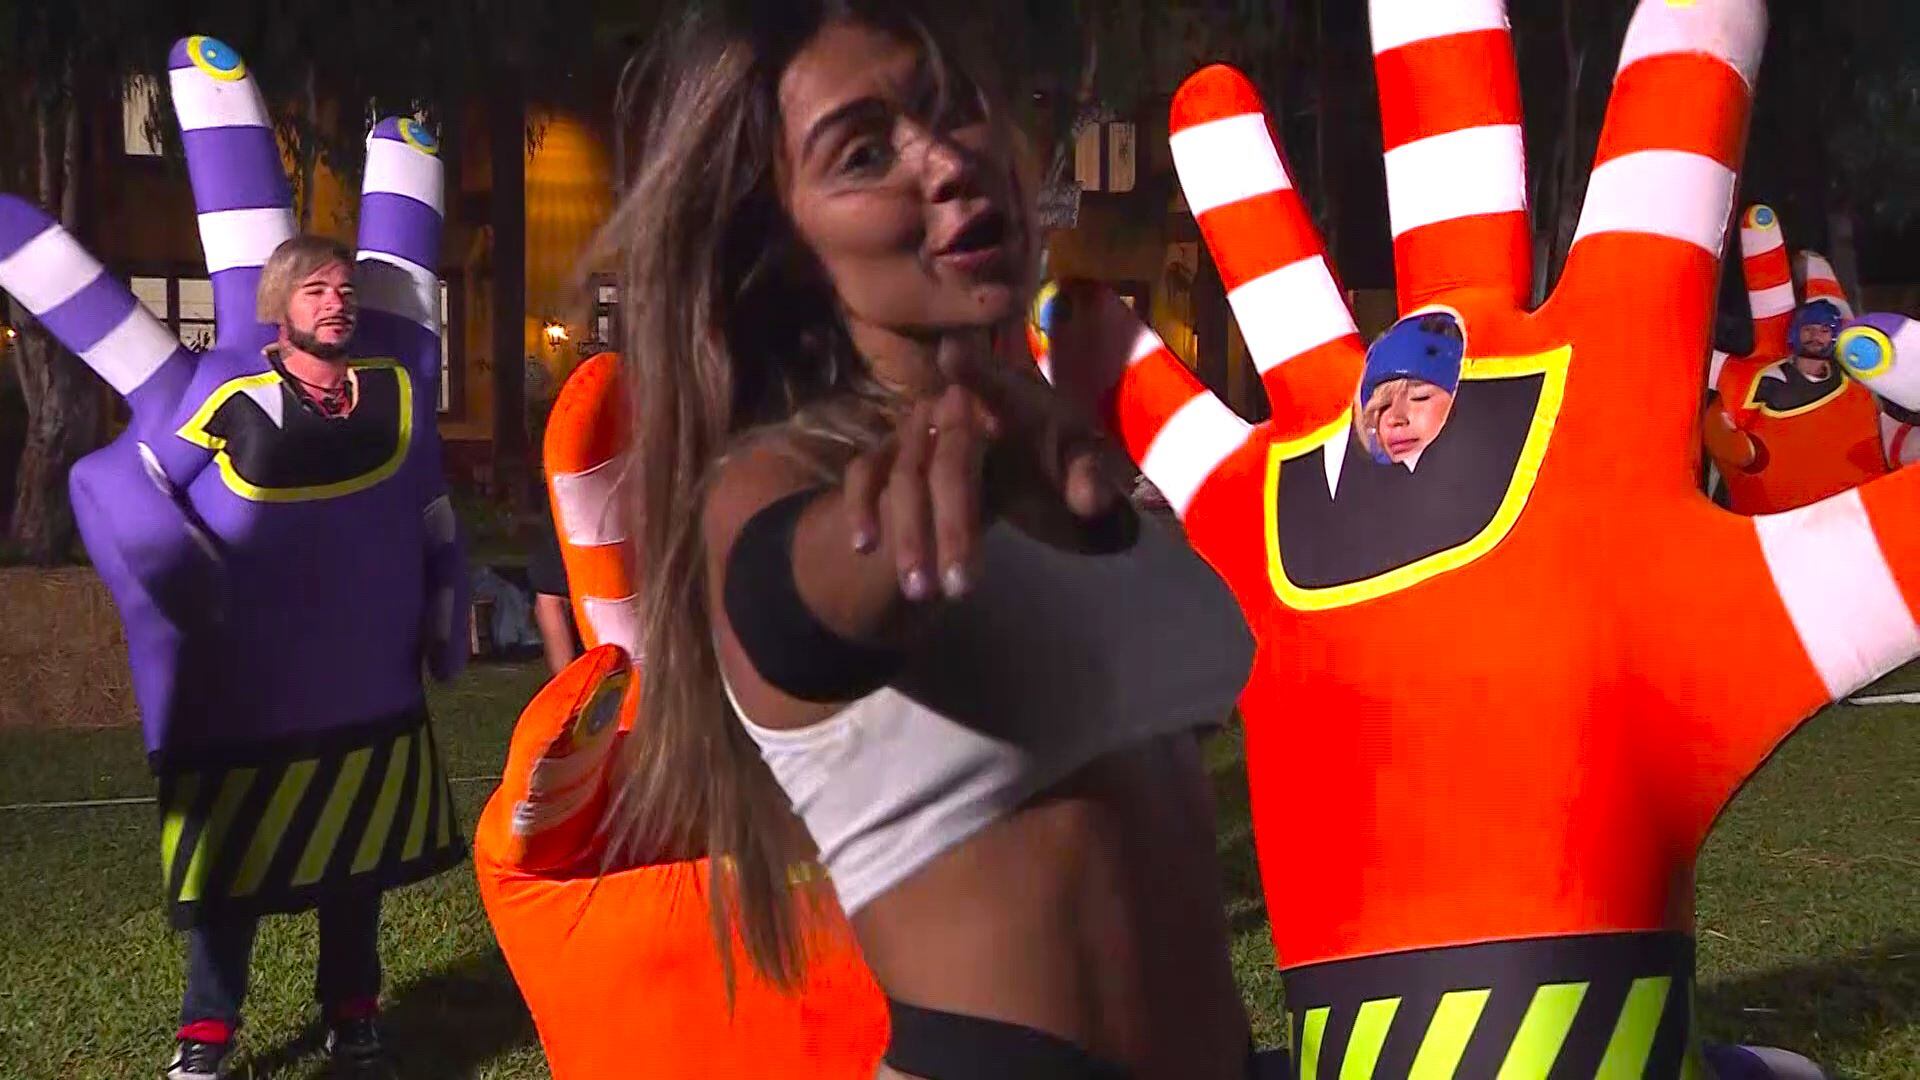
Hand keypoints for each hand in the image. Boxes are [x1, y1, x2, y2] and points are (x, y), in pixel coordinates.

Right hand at [842, 332, 1114, 601]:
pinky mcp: (888, 453)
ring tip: (921, 590)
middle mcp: (951, 410)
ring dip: (910, 534)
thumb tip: (1091, 498)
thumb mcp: (1079, 460)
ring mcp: (915, 430)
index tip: (951, 354)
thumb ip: (1089, 476)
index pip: (991, 383)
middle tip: (961, 585)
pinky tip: (864, 547)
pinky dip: (861, 506)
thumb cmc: (1050, 449)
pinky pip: (865, 475)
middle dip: (951, 525)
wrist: (1016, 450)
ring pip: (905, 478)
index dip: (972, 370)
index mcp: (1004, 400)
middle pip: (948, 463)